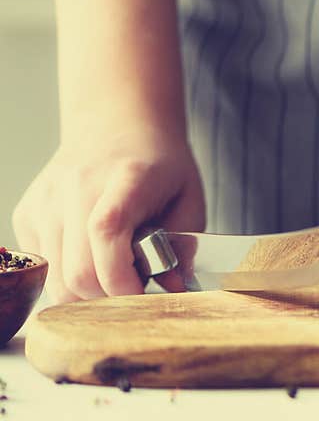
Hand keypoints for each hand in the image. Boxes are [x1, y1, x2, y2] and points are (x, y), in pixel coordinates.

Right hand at [13, 126, 204, 303]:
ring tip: (114, 274)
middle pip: (78, 271)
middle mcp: (77, 187)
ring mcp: (46, 200)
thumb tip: (170, 290)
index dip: (122, 279)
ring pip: (56, 279)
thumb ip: (184, 246)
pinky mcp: (26, 214)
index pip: (106, 232)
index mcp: (126, 178)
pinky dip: (68, 276)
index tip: (144, 294)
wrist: (117, 124)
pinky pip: (44, 267)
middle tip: (134, 288)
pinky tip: (91, 256)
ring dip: (88, 291)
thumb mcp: (189, 200)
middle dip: (110, 296)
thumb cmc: (159, 166)